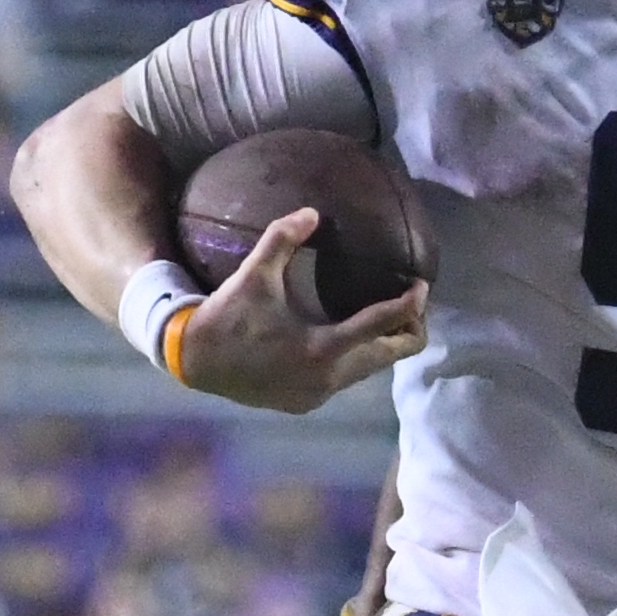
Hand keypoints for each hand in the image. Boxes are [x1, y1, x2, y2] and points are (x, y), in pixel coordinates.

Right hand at [173, 206, 428, 413]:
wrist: (194, 362)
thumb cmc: (228, 316)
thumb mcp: (253, 274)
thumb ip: (282, 238)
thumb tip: (312, 212)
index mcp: (323, 348)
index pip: (383, 325)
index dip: (410, 304)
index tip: (421, 286)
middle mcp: (329, 378)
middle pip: (393, 355)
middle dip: (409, 327)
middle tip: (409, 301)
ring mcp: (320, 394)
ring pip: (372, 369)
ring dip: (383, 343)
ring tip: (386, 314)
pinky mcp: (308, 402)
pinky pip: (348, 378)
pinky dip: (358, 357)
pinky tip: (349, 335)